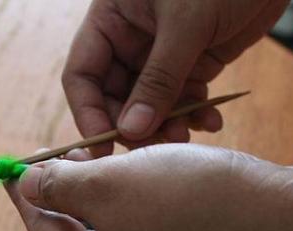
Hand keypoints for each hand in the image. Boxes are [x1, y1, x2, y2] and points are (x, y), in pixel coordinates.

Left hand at [6, 145, 292, 230]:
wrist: (286, 229)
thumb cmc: (190, 204)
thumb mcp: (111, 186)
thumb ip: (60, 187)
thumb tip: (28, 186)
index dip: (27, 196)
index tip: (15, 167)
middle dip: (68, 192)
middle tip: (64, 154)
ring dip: (104, 196)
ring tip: (102, 159)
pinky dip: (135, 208)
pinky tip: (141, 180)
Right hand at [63, 0, 288, 156]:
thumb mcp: (185, 24)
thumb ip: (158, 79)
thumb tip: (131, 130)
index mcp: (110, 21)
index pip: (82, 75)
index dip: (88, 113)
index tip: (104, 146)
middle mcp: (129, 41)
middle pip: (114, 98)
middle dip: (133, 125)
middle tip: (153, 146)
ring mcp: (160, 56)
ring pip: (149, 105)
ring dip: (165, 126)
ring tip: (185, 135)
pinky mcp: (192, 65)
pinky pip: (183, 100)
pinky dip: (194, 115)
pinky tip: (211, 121)